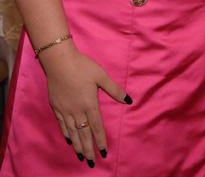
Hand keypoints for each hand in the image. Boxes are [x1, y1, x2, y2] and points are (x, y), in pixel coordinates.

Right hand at [39, 41, 130, 165]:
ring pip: (72, 133)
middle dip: (88, 149)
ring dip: (77, 145)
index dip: (100, 140)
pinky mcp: (56, 108)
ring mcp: (65, 110)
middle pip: (84, 134)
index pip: (97, 127)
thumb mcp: (101, 76)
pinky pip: (62, 125)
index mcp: (90, 104)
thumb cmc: (83, 67)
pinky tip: (70, 140)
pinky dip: (67, 134)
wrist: (59, 62)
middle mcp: (77, 111)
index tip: (104, 152)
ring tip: (81, 156)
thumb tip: (128, 100)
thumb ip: (114, 90)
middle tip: (92, 162)